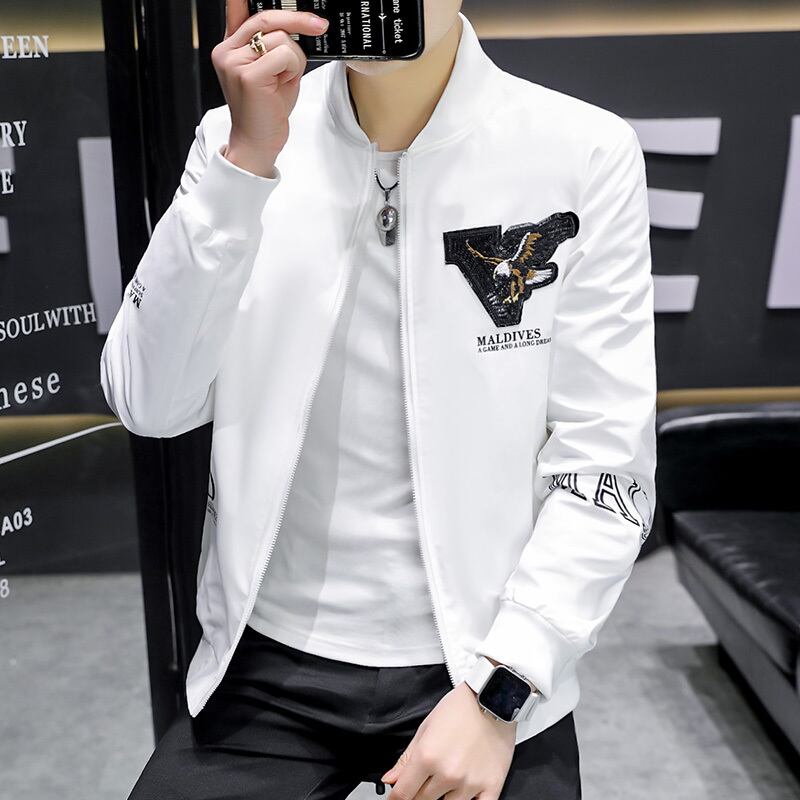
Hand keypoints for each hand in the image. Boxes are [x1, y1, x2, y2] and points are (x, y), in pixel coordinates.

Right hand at [213, 2, 329, 176]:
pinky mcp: (247, 76)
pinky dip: (293, 69)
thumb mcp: (273, 71)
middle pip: (266, 18)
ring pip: (280, 38)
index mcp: (230, 47)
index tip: (282, 0)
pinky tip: (284, 84)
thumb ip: (276, 45)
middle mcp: (227, 51)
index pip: (238, 7)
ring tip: (285, 79)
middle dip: (298, 19)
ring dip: (294, 59)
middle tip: (319, 25)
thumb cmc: (267, 111)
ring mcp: (234, 62)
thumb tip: (297, 23)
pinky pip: (285, 55)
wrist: (257, 143)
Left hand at [380, 680, 515, 799]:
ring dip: (442, 797)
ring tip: (446, 779)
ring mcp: (470, 783)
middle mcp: (447, 774)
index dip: (396, 798)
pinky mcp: (491, 786)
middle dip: (418, 794)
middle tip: (424, 782)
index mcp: (427, 757)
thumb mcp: (426, 727)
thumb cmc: (460, 708)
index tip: (396, 798)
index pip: (403, 793)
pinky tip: (464, 795)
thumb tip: (390, 780)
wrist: (493, 698)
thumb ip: (406, 758)